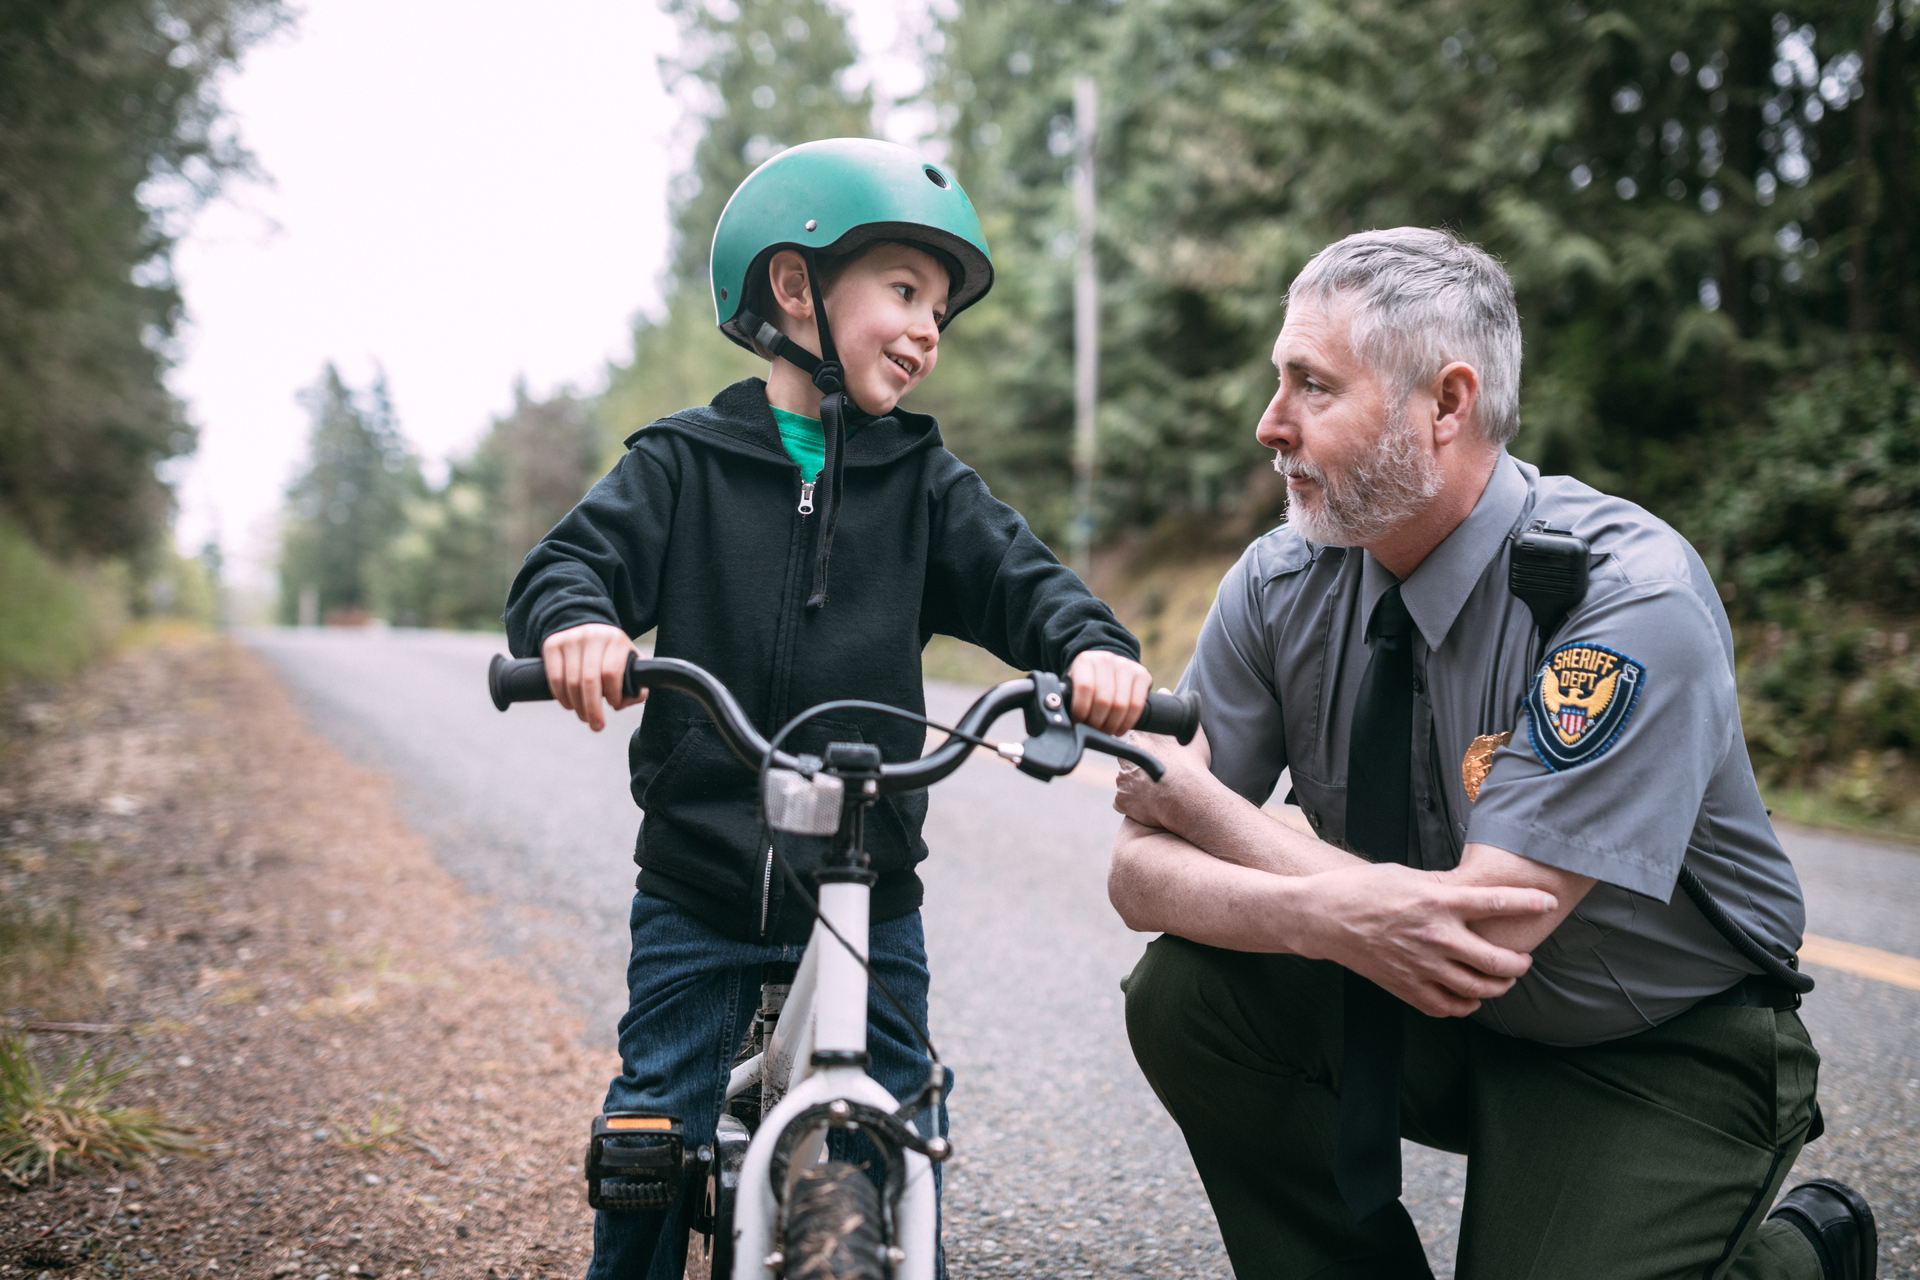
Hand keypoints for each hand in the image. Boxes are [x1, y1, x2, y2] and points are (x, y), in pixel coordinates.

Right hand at [541, 623, 645, 731]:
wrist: (584, 625)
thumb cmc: (609, 653)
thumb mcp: (627, 660)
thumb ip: (635, 684)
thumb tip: (623, 703)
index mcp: (615, 640)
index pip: (611, 673)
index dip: (613, 694)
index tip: (614, 705)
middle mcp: (593, 636)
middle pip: (590, 680)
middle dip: (593, 709)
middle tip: (596, 726)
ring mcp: (571, 639)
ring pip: (571, 682)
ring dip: (577, 706)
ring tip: (583, 716)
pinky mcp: (553, 645)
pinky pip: (555, 678)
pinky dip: (561, 697)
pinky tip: (569, 705)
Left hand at [1067, 650, 1151, 735]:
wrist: (1107, 666)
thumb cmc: (1088, 681)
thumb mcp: (1074, 683)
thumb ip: (1069, 698)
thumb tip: (1064, 722)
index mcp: (1085, 660)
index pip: (1084, 687)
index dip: (1081, 711)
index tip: (1078, 723)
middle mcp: (1106, 659)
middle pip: (1103, 700)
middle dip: (1097, 722)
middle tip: (1094, 731)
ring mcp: (1126, 665)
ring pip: (1121, 705)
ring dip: (1112, 725)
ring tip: (1106, 732)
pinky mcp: (1141, 674)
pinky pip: (1136, 705)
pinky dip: (1128, 722)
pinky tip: (1120, 729)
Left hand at [1113, 726, 1214, 833]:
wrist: (1187, 797)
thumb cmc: (1193, 766)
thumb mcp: (1193, 735)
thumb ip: (1182, 723)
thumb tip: (1182, 714)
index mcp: (1139, 738)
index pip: (1136, 740)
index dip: (1149, 749)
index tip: (1159, 757)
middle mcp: (1125, 757)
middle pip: (1128, 760)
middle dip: (1139, 767)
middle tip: (1159, 776)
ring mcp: (1121, 779)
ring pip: (1126, 782)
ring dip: (1137, 786)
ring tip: (1158, 793)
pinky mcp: (1121, 800)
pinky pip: (1124, 802)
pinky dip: (1133, 805)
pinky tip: (1151, 806)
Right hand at [1292, 862, 1555, 1016]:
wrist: (1322, 917)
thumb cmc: (1362, 890)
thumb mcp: (1406, 875)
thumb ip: (1443, 887)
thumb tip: (1472, 889)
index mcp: (1437, 902)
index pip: (1497, 903)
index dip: (1530, 902)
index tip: (1547, 902)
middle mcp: (1435, 936)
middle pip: (1500, 962)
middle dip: (1520, 963)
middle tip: (1522, 959)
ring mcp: (1422, 967)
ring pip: (1480, 989)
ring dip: (1499, 986)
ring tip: (1500, 979)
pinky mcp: (1407, 987)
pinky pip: (1451, 1007)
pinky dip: (1467, 1004)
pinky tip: (1467, 994)